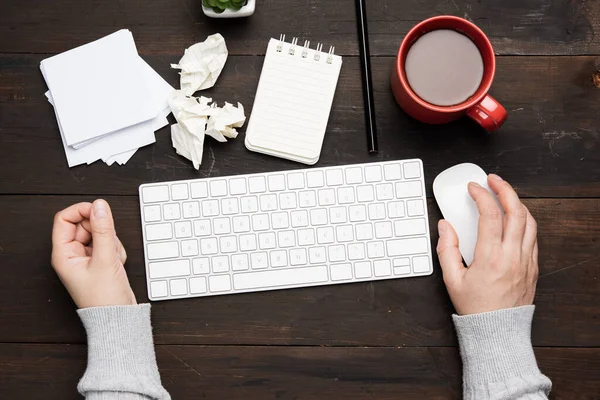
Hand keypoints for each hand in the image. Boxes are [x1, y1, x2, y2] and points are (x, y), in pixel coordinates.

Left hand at [51, 199, 136, 307]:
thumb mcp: (105, 259)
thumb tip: (100, 206)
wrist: (118, 317)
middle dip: (101, 229)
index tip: (98, 210)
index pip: (64, 219)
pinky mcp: (100, 261)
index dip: (81, 211)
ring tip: (113, 258)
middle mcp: (72, 255)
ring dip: (111, 240)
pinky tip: (117, 263)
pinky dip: (116, 249)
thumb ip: (104, 229)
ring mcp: (86, 258)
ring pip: (99, 233)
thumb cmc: (104, 298)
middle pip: (84, 224)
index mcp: (63, 254)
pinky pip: (108, 243)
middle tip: (109, 242)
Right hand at [436, 174, 537, 314]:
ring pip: (530, 221)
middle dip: (504, 189)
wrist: (497, 331)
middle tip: (493, 180)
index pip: (491, 215)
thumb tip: (445, 226)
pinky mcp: (533, 267)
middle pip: (516, 212)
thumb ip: (446, 249)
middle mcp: (513, 256)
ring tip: (504, 194)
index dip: (482, 196)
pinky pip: (533, 236)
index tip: (473, 188)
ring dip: (517, 203)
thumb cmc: (475, 308)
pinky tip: (514, 217)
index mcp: (491, 258)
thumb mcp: (452, 280)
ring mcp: (526, 261)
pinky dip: (524, 220)